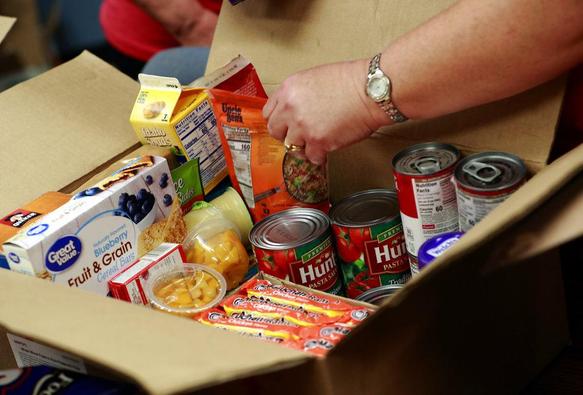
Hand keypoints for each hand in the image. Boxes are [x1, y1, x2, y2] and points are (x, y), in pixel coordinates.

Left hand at [263, 59, 388, 164]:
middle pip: (275, 132)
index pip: (268, 113)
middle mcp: (290, 108)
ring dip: (304, 147)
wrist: (371, 90)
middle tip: (301, 135)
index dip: (279, 120)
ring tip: (317, 142)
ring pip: (292, 147)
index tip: (287, 124)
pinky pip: (311, 157)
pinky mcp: (318, 142)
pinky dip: (320, 155)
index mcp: (288, 89)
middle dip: (287, 135)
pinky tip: (329, 146)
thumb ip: (298, 95)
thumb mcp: (314, 78)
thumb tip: (292, 110)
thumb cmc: (351, 81)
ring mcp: (303, 127)